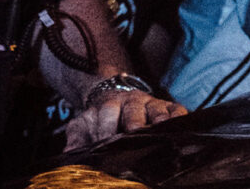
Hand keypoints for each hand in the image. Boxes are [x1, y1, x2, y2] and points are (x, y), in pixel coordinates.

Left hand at [62, 90, 186, 151]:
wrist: (114, 94)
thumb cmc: (100, 119)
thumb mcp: (84, 125)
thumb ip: (76, 139)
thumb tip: (68, 155)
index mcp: (108, 106)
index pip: (106, 114)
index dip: (105, 128)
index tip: (104, 142)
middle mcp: (129, 103)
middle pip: (131, 110)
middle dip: (133, 121)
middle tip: (133, 132)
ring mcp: (150, 104)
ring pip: (154, 109)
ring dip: (157, 118)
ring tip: (159, 128)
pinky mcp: (168, 106)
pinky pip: (175, 108)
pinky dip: (178, 116)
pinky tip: (181, 124)